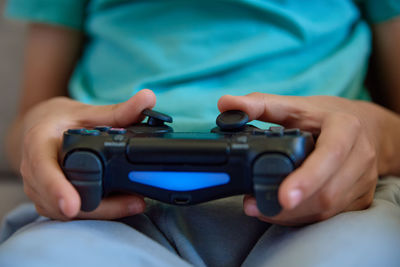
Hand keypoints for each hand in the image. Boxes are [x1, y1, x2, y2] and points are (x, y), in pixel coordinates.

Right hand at [19, 89, 155, 219]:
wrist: (42, 130)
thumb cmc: (61, 120)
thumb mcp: (87, 112)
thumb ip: (118, 110)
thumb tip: (148, 98)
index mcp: (39, 144)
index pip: (44, 169)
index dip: (57, 189)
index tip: (73, 206)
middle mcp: (35, 171)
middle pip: (61, 200)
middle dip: (98, 208)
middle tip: (134, 203)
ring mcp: (41, 189)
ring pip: (66, 213)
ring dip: (102, 212)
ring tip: (134, 203)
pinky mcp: (50, 201)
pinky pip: (71, 215)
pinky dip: (97, 212)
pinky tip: (121, 206)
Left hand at [218, 93, 389, 224]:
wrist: (362, 127)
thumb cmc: (323, 116)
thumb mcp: (293, 105)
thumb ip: (258, 105)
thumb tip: (224, 103)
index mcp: (346, 128)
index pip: (330, 156)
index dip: (308, 178)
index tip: (284, 196)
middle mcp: (360, 156)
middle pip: (328, 192)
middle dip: (290, 207)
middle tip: (254, 206)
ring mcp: (363, 180)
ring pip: (328, 210)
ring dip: (292, 215)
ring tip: (260, 208)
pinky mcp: (361, 197)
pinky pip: (331, 216)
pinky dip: (301, 218)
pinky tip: (279, 212)